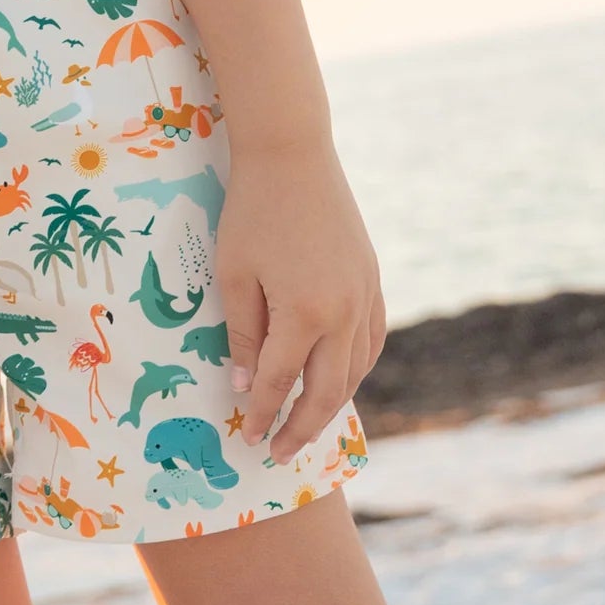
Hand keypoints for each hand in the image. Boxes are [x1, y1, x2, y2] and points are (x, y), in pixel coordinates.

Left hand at [215, 138, 386, 464]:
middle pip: (326, 390)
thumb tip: (242, 385)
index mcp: (305, 314)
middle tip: (279, 452)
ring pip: (355, 369)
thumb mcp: (233, 272)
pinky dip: (356, 367)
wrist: (292, 153)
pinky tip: (341, 376)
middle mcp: (344, 313)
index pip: (280, 381)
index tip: (248, 437)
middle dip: (301, 426)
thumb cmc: (251, 210)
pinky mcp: (372, 278)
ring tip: (307, 423)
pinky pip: (372, 339)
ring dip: (333, 402)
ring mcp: (364, 295)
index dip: (262, 413)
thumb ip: (241, 333)